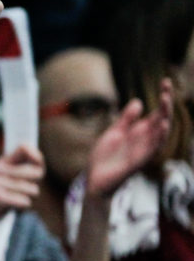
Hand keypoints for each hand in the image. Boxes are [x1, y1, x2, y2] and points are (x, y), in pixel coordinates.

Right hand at [0, 145, 44, 239]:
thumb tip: (39, 168)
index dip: (37, 158)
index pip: (25, 148)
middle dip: (34, 185)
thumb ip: (17, 172)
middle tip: (20, 193)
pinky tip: (8, 208)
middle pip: (36, 172)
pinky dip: (21, 207)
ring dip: (26, 198)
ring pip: (33, 189)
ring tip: (11, 201)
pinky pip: (25, 201)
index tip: (38, 169)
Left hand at [83, 79, 173, 198]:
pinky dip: (158, 137)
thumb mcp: (114, 132)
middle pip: (161, 119)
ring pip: (160, 133)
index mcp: (140, 133)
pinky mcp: (138, 161)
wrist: (95, 178)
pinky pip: (152, 149)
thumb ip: (126, 119)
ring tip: (165, 100)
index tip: (165, 81)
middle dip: (166, 103)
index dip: (162, 98)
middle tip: (167, 86)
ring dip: (164, 117)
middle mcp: (146, 140)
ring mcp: (143, 150)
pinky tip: (162, 125)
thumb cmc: (105, 157)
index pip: (156, 113)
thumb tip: (139, 102)